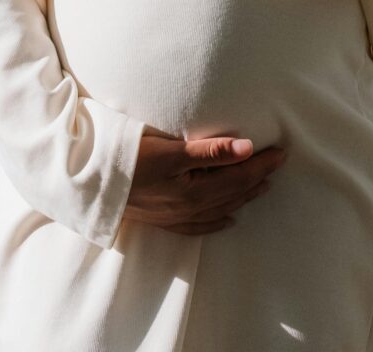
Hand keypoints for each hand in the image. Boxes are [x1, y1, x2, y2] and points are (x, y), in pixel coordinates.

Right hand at [122, 127, 286, 235]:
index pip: (239, 175)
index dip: (261, 164)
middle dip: (257, 177)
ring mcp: (177, 216)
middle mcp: (190, 208)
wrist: (91, 186)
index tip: (281, 152)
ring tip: (261, 186)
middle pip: (233, 192)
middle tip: (277, 163)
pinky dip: (217, 222)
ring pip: (220, 208)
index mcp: (196, 190)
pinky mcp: (163, 219)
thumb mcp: (171, 150)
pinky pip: (199, 226)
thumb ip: (210, 151)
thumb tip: (247, 148)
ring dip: (243, 196)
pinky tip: (227, 219)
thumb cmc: (129, 160)